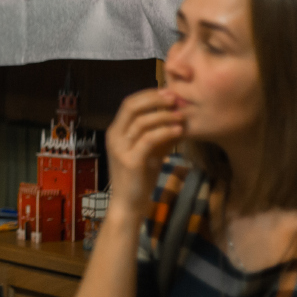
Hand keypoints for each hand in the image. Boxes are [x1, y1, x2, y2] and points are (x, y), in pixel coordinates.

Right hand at [105, 89, 183, 215]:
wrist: (129, 204)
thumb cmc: (140, 177)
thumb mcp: (150, 151)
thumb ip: (159, 134)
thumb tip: (179, 116)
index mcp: (116, 131)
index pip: (129, 103)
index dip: (149, 94)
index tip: (169, 92)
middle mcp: (114, 137)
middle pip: (132, 106)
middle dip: (156, 99)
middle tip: (176, 99)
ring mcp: (120, 149)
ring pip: (142, 122)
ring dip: (165, 116)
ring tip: (182, 116)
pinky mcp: (130, 161)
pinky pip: (149, 139)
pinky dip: (165, 132)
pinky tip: (179, 131)